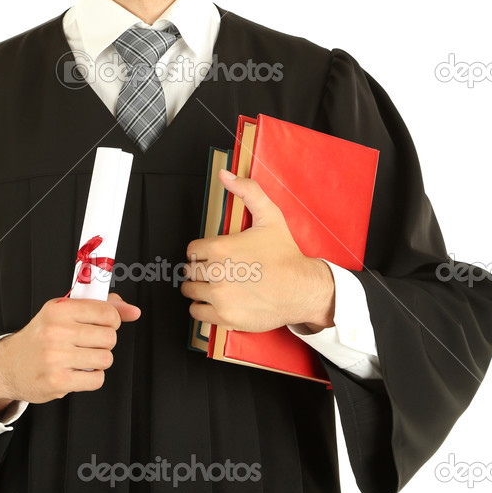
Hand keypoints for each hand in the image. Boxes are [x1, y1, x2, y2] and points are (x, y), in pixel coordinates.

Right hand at [0, 292, 140, 413]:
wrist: (9, 365)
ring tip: (81, 358)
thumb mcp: (64, 312)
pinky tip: (78, 372)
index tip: (102, 324)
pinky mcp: (58, 381)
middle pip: (109, 338)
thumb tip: (134, 311)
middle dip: (104, 343)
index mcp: (59, 309)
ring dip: (98, 361)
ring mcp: (56, 357)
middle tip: (89, 344)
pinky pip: (96, 380)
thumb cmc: (41, 336)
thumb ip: (101, 307)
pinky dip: (92, 378)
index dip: (112, 320)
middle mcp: (56, 331)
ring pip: (105, 359)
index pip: (107, 312)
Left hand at [180, 169, 334, 333]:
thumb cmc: (285, 255)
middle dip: (201, 270)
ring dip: (199, 289)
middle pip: (190, 271)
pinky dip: (202, 308)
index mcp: (220, 248)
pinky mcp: (224, 317)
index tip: (212, 255)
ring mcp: (219, 297)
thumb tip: (225, 175)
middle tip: (216, 271)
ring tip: (215, 286)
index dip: (202, 252)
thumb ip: (247, 191)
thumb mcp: (269, 215)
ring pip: (190, 292)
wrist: (302, 288)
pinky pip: (197, 313)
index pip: (192, 250)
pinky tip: (216, 302)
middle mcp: (216, 273)